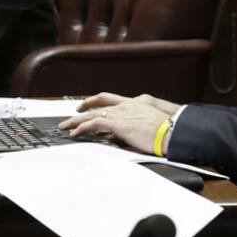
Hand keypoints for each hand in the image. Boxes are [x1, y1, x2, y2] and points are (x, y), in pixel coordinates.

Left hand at [58, 92, 179, 154]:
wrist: (172, 131)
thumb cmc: (166, 131)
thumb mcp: (148, 125)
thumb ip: (134, 127)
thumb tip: (123, 137)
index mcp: (133, 103)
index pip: (108, 99)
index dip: (94, 101)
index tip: (86, 105)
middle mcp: (124, 105)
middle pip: (96, 105)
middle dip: (81, 109)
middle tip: (70, 116)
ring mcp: (119, 113)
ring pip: (90, 114)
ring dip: (75, 120)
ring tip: (65, 126)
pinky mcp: (116, 123)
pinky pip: (92, 124)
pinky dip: (80, 128)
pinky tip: (74, 133)